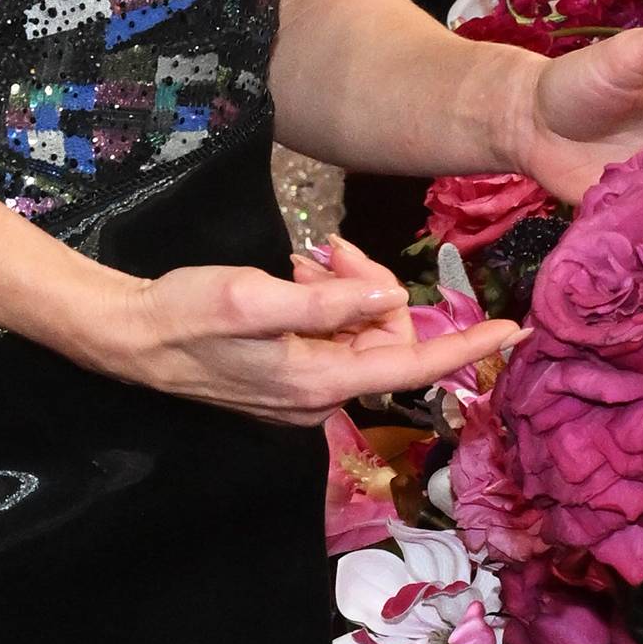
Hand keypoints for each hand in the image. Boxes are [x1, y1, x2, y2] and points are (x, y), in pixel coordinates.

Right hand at [79, 233, 516, 419]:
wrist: (130, 335)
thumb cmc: (186, 314)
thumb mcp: (255, 298)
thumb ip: (326, 300)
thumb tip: (388, 297)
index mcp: (319, 380)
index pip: (411, 367)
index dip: (464, 346)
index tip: (512, 330)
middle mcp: (319, 394)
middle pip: (384, 338)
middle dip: (371, 287)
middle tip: (330, 248)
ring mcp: (301, 388)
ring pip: (357, 332)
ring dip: (343, 289)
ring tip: (304, 261)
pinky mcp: (285, 374)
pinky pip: (329, 334)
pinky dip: (321, 300)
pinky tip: (292, 277)